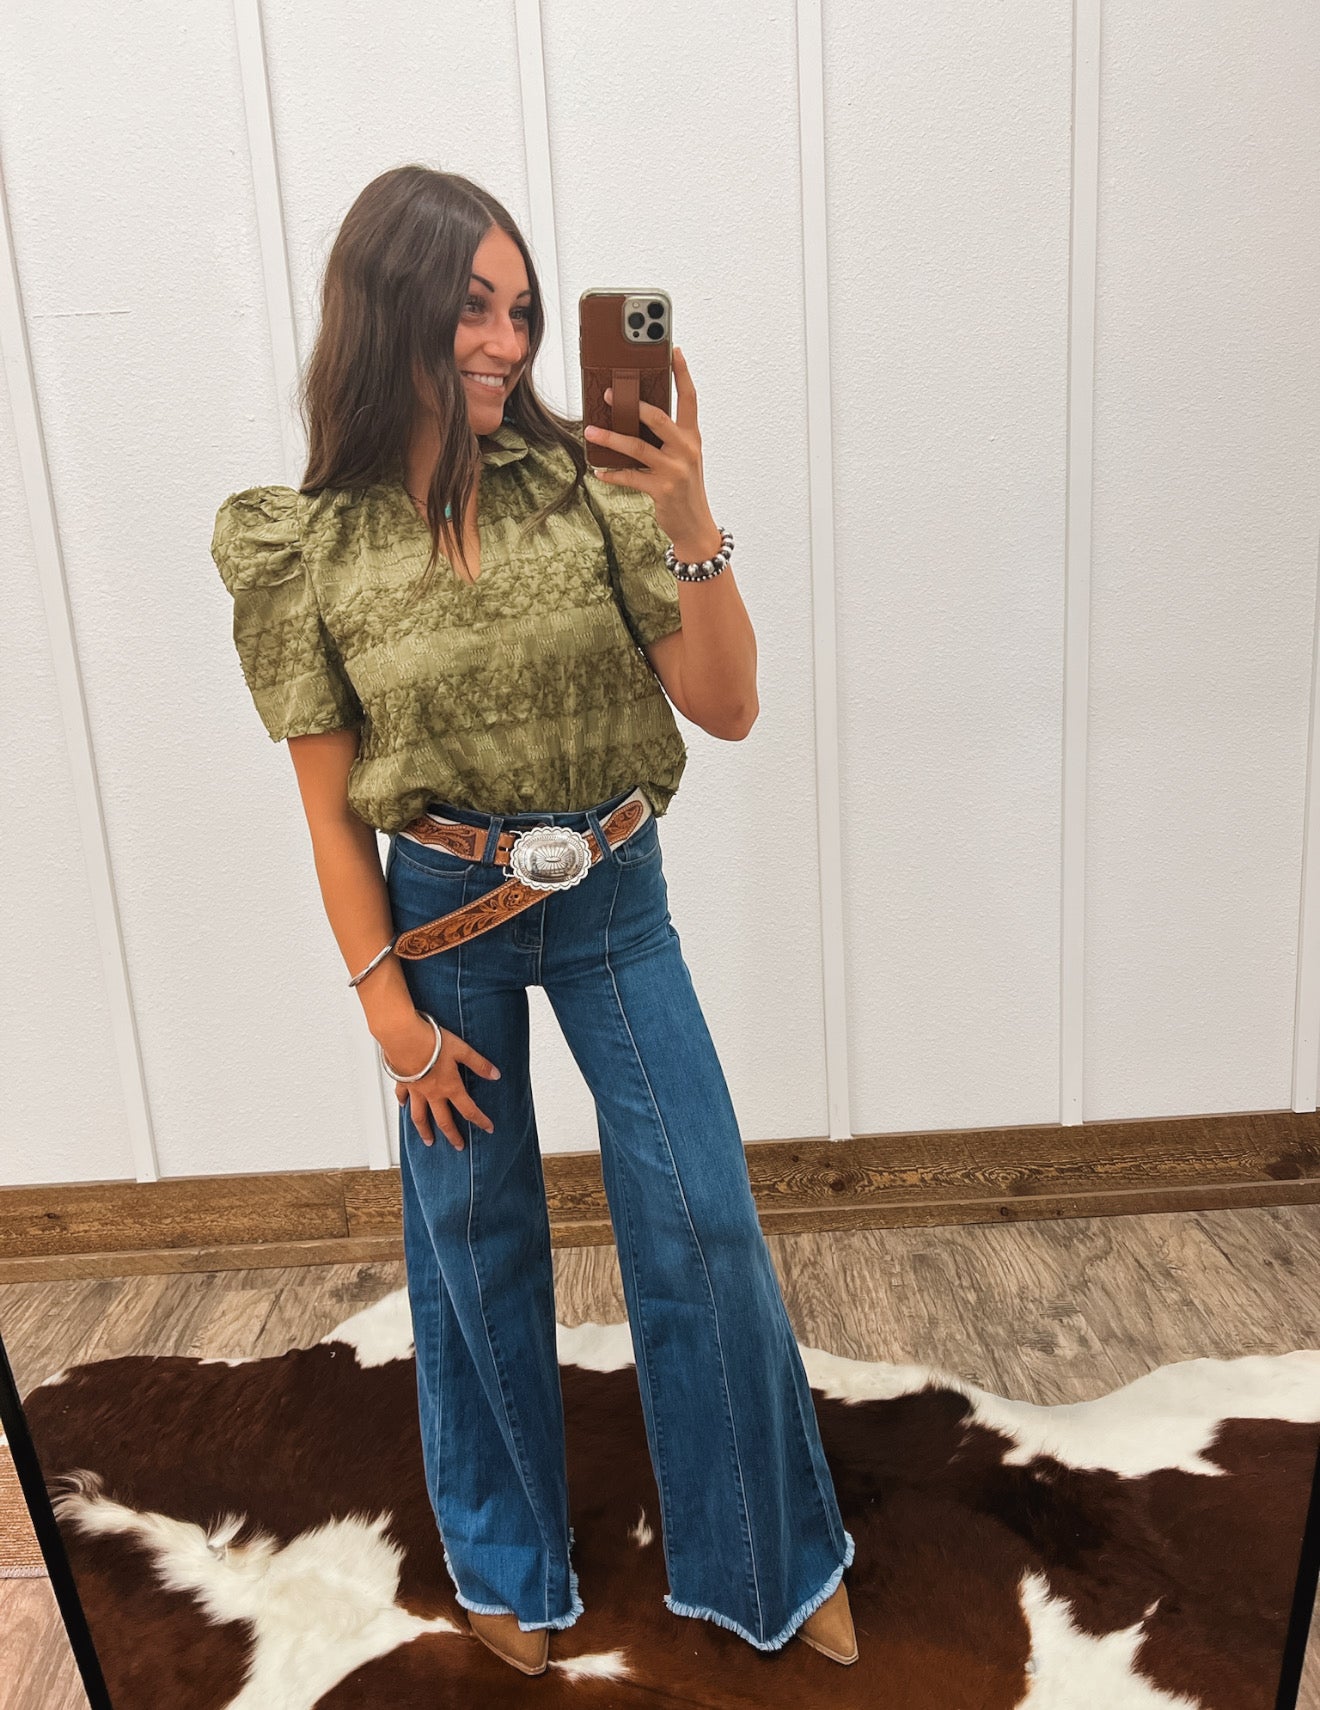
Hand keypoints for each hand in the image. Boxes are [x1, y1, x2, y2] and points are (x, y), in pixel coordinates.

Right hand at [380, 1012, 500, 1150]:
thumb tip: (495, 1075)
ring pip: (419, 1116)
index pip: (468, 1110)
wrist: (403, 1037)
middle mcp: (432, 1093)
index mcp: (449, 1087)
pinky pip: (402, 1097)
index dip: (480, 1120)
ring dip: (425, 1131)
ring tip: (428, 1141)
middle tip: (458, 1146)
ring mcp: (415, 1090)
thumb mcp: (461, 1050)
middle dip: (452, 1136)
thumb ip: (478, 1064)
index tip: (488, 1129)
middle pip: (443, 1120)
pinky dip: (403, 1104)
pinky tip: (403, 1107)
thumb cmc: (431, 1041)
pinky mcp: (402, 1081)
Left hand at [583, 344, 721, 557]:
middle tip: (607, 393)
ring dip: (610, 438)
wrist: (696, 525)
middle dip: (631, 404)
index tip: (674, 350)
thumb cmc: (684, 488)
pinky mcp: (662, 489)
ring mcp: (674, 470)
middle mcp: (686, 449)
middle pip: (658, 418)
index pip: (689, 398)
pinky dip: (612, 474)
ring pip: (637, 447)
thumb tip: (633, 419)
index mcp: (692, 437)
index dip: (682, 373)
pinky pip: (630, 477)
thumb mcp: (682, 458)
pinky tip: (599, 471)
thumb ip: (666, 438)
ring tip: (590, 430)